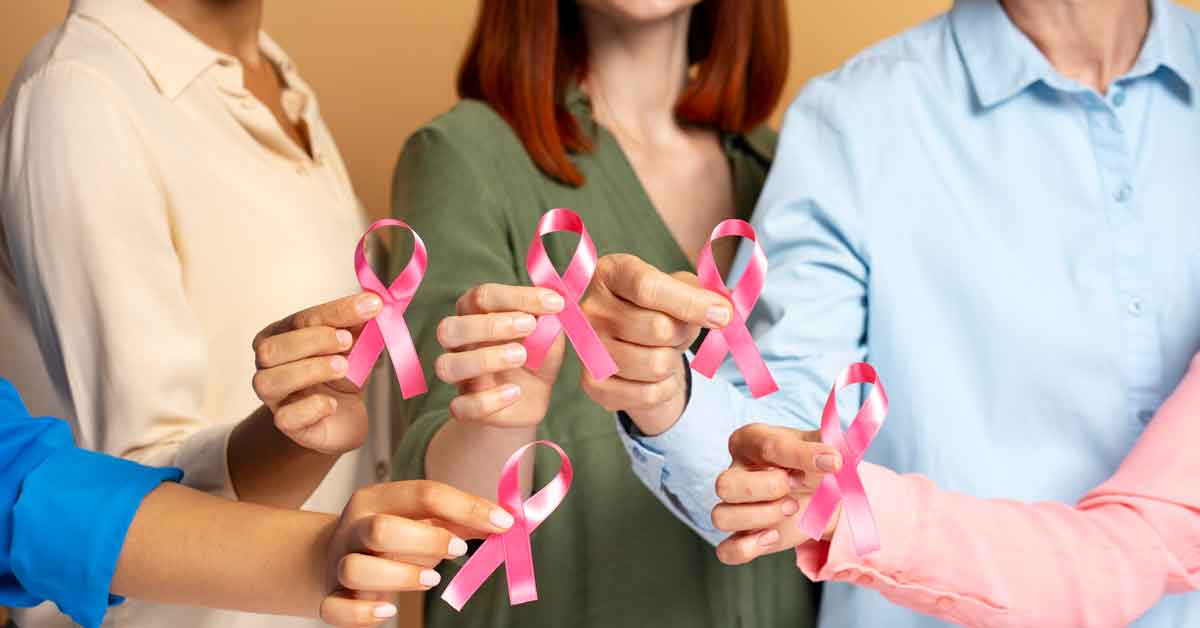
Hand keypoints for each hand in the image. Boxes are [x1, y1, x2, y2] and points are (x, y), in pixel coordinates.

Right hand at [252, 292, 382, 454]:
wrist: (341, 415)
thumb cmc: (341, 373)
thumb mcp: (354, 344)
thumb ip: (360, 323)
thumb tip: (377, 300)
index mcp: (281, 334)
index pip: (302, 318)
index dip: (337, 311)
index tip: (372, 305)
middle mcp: (268, 364)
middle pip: (271, 348)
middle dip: (313, 341)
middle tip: (347, 343)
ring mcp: (274, 397)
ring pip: (270, 381)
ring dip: (310, 370)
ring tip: (343, 368)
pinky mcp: (287, 424)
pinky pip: (285, 417)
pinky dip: (312, 407)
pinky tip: (332, 404)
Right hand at [319, 480, 513, 625]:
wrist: (328, 556)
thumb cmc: (390, 538)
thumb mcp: (421, 520)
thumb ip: (460, 519)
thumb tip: (506, 521)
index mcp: (378, 498)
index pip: (423, 494)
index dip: (467, 507)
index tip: (503, 522)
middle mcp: (354, 527)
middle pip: (381, 528)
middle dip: (428, 540)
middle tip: (459, 550)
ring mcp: (339, 563)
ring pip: (357, 568)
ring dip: (400, 576)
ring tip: (431, 579)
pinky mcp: (331, 597)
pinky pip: (335, 609)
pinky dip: (363, 615)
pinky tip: (389, 612)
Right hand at [434, 284, 565, 426]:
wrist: (528, 399)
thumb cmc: (535, 355)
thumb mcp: (548, 336)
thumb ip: (549, 322)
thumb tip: (554, 306)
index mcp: (475, 314)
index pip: (483, 296)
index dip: (517, 296)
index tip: (555, 303)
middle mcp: (459, 343)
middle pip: (450, 327)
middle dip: (490, 325)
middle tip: (530, 325)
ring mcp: (459, 376)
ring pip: (447, 366)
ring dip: (484, 359)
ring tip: (521, 356)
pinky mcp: (465, 407)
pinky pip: (460, 407)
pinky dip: (487, 401)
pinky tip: (515, 392)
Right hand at [579, 254, 731, 434]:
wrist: (635, 345)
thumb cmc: (660, 308)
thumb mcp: (680, 287)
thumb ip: (704, 290)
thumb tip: (724, 310)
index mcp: (610, 272)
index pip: (648, 287)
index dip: (691, 303)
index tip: (723, 314)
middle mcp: (590, 308)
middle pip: (658, 328)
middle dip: (682, 334)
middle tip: (677, 332)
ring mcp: (588, 348)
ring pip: (656, 364)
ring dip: (672, 362)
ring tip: (662, 351)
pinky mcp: (592, 383)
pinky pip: (649, 393)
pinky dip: (664, 388)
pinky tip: (653, 375)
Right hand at [712, 423, 842, 565]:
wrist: (825, 493)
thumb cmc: (815, 463)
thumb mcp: (821, 446)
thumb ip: (825, 446)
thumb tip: (832, 460)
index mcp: (750, 440)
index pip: (766, 446)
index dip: (801, 456)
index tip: (834, 463)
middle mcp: (735, 472)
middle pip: (724, 484)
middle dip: (767, 489)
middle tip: (797, 487)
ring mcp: (734, 506)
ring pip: (721, 517)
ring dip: (761, 517)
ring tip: (791, 509)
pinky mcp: (742, 536)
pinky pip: (725, 550)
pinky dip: (747, 548)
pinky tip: (773, 535)